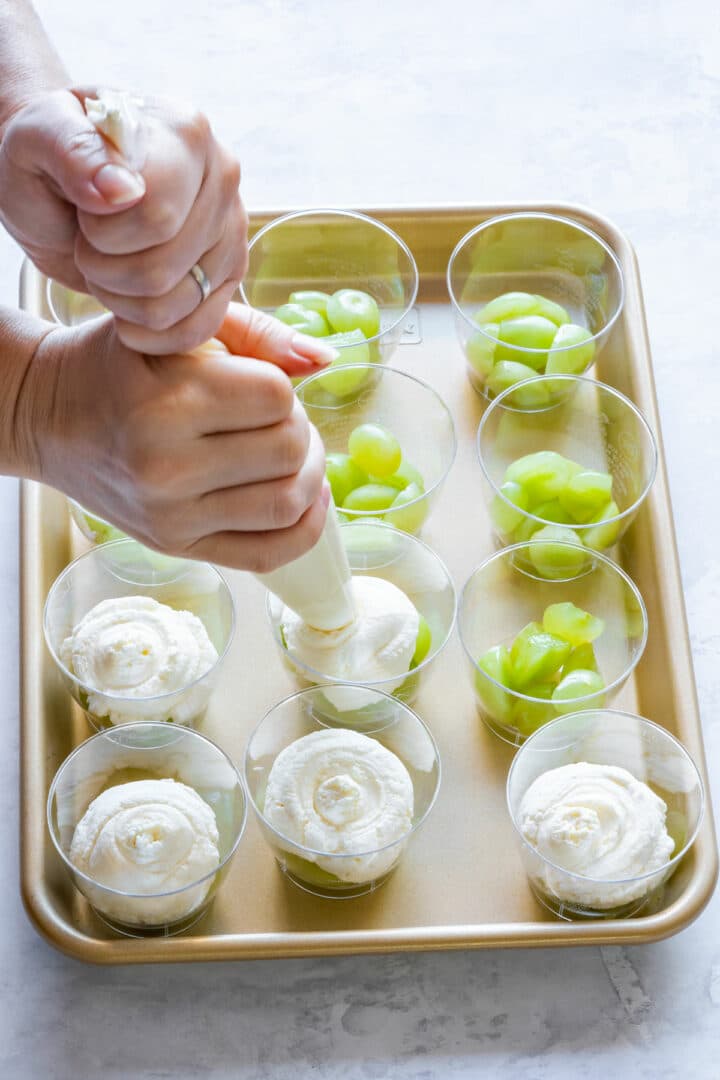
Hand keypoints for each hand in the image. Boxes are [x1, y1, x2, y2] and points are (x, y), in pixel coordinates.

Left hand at [0, 88, 246, 352]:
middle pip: (163, 269)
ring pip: (177, 305)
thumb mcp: (35, 138)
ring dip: (122, 300)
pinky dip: (151, 333)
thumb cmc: (49, 157)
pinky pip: (198, 329)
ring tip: (107, 264)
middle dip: (105, 270)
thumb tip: (122, 190)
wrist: (64, 183)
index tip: (83, 211)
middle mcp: (224, 178)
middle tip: (86, 242)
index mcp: (186, 133)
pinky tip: (124, 310)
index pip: (157, 217)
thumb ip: (71, 151)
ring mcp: (232, 229)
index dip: (103, 234)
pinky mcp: (231, 273)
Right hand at [23, 304, 336, 571]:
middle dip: (298, 428)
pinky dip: (305, 530)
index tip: (259, 383)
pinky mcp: (177, 546)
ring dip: (308, 475)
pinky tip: (307, 499)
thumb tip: (326, 362)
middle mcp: (167, 467)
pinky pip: (267, 553)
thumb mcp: (177, 331)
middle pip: (288, 451)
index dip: (281, 385)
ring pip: (287, 503)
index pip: (277, 396)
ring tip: (289, 454)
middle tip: (274, 418)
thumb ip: (258, 336)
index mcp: (167, 402)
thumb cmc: (116, 365)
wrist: (46, 415)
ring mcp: (172, 515)